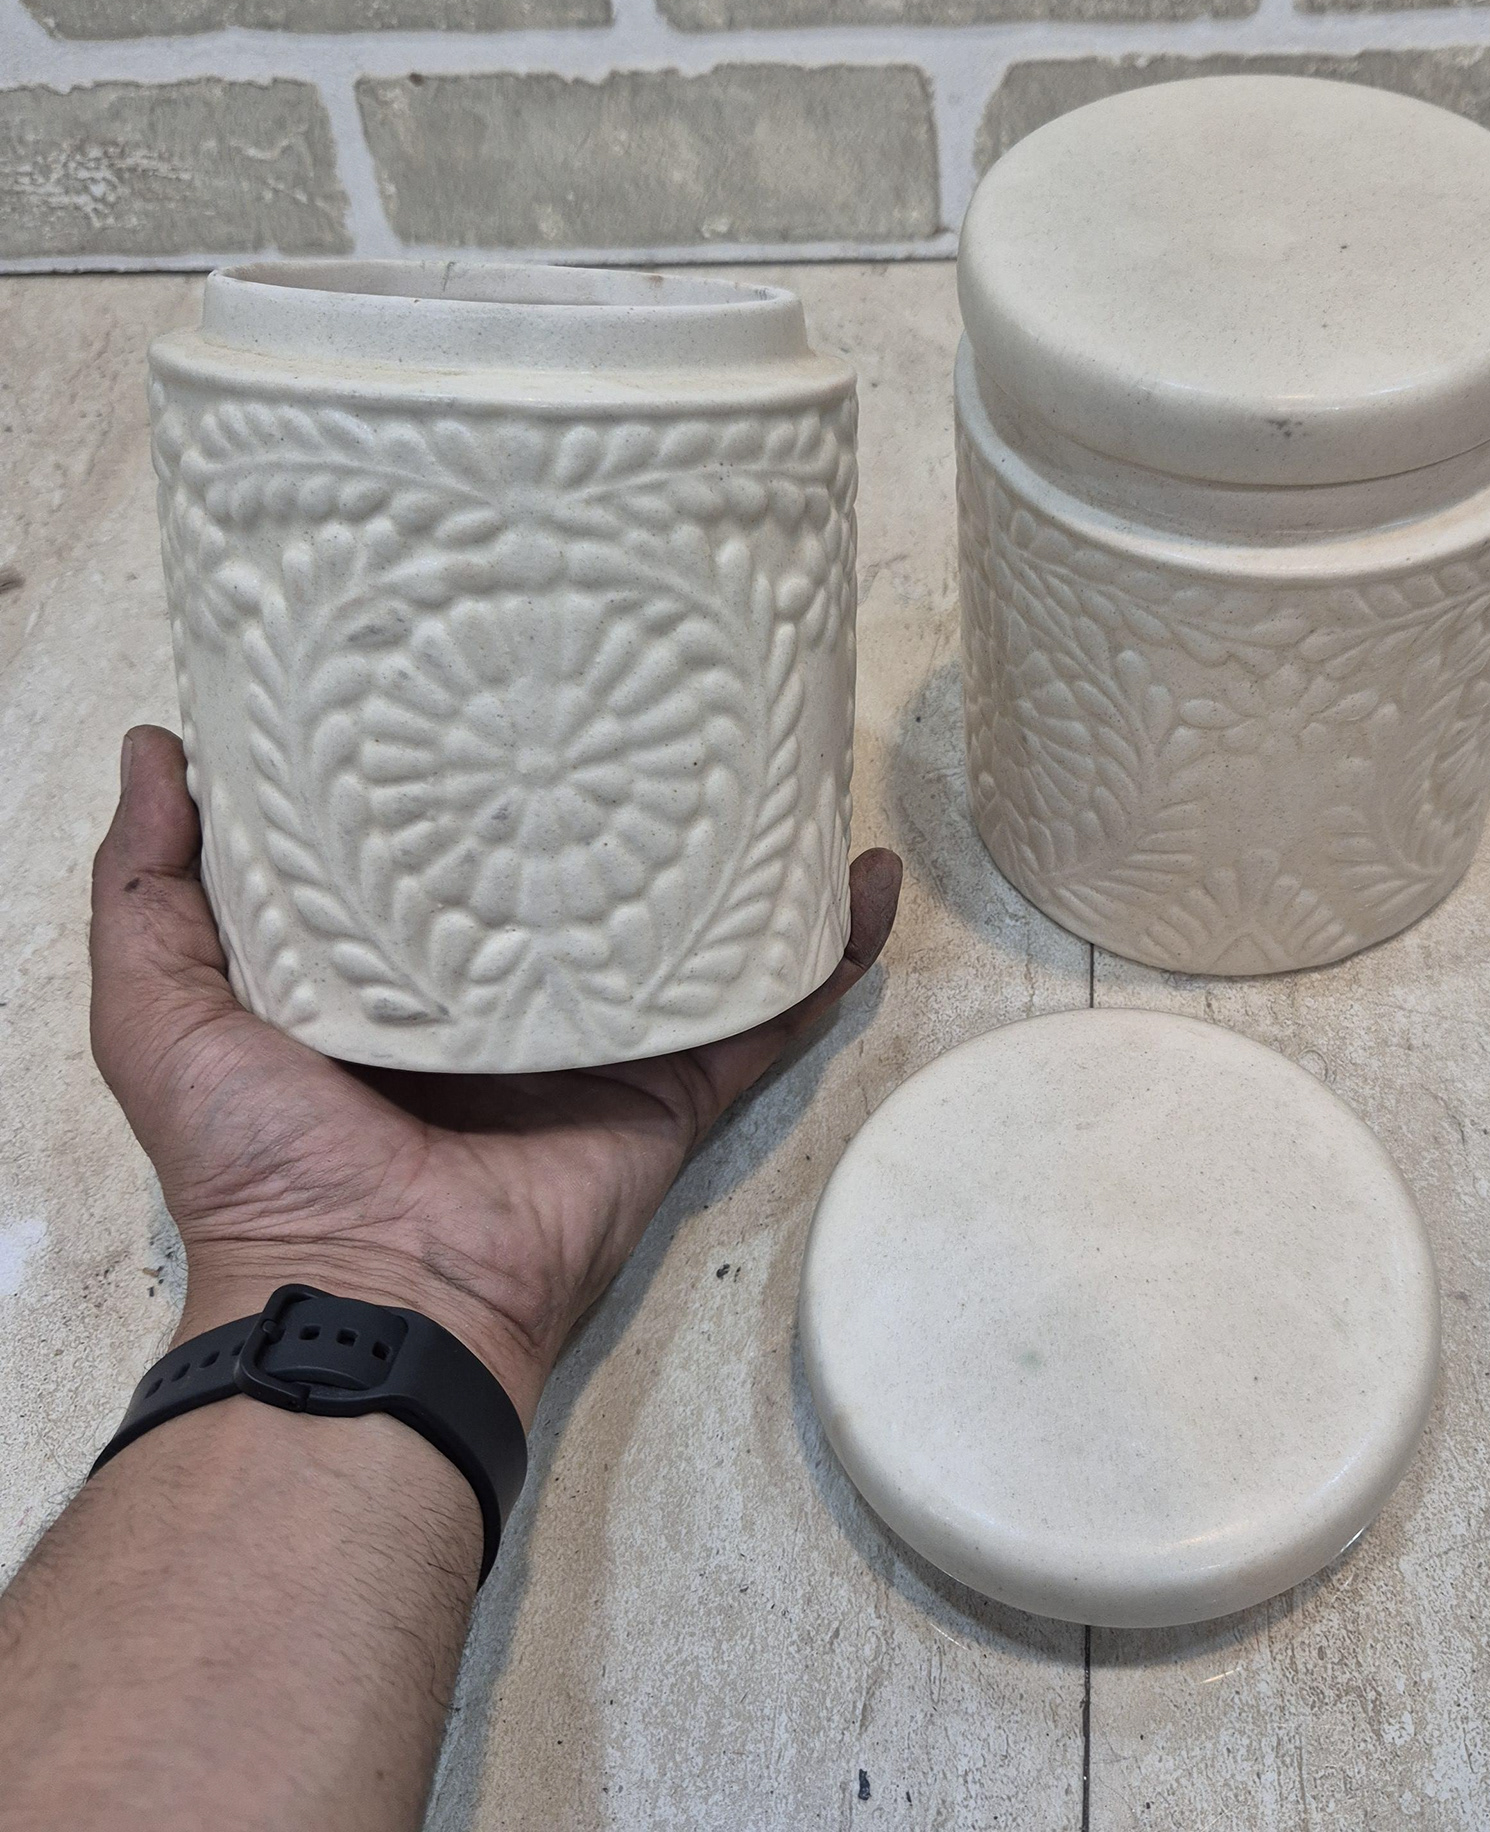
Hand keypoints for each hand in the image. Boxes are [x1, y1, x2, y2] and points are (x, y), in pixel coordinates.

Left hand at [91, 726, 900, 1421]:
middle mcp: (515, 996)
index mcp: (406, 973)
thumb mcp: (164, 1012)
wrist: (375, 1293)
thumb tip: (162, 744)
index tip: (516, 673)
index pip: (454, 844)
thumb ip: (148, 889)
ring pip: (696, 930)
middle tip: (669, 694)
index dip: (482, 764)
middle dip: (632, 793)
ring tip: (787, 762)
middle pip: (592, 875)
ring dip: (749, 858)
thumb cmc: (266, 1163)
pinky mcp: (676, 1087)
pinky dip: (827, 953)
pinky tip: (864, 880)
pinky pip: (769, 1012)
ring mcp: (608, 1042)